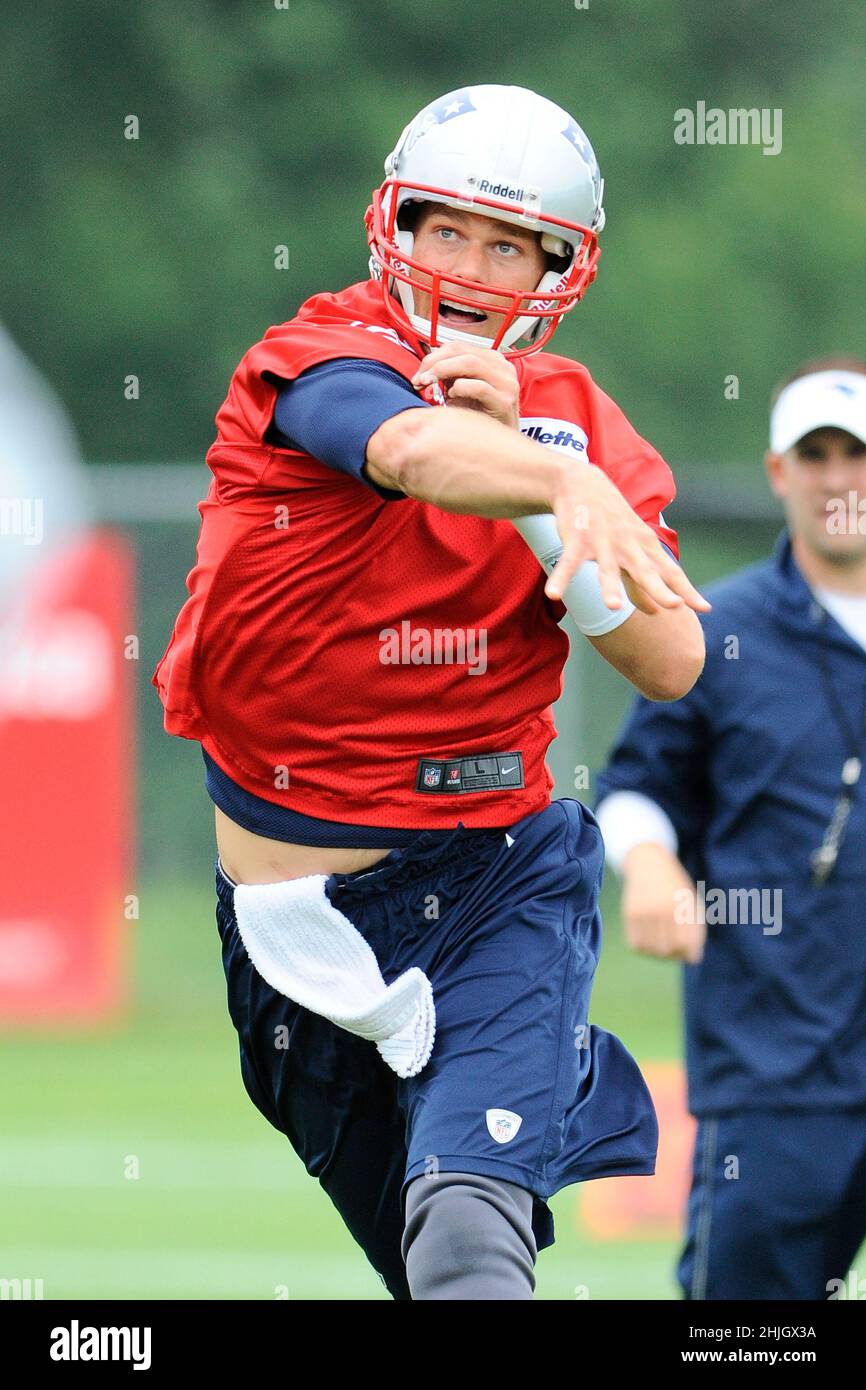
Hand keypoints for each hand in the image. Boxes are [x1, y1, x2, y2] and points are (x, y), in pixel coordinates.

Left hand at [411, 342, 519, 429]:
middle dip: (434, 363)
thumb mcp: (463, 391)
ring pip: (470, 363)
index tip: (419, 373)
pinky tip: (452, 398)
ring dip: (443, 371)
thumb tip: (425, 369)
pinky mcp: (505, 402)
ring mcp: (506, 383)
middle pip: (461, 351)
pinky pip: (479, 387)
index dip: (434, 356)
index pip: (458, 346)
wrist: (500, 447)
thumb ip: (450, 375)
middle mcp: (502, 367)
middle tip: (420, 380)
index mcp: (492, 360)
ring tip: (430, 386)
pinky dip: (460, 389)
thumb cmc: (481, 419)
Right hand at [545, 462, 710, 615]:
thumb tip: (658, 611)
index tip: (705, 608)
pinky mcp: (577, 541)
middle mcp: (628, 547)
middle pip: (645, 572)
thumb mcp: (633, 548)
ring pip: (607, 570)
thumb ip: (645, 580)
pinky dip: (561, 578)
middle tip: (674, 606)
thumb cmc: (613, 522)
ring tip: (612, 608)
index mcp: (645, 548)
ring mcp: (602, 544)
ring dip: (610, 588)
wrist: (582, 483)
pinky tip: (554, 594)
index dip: (687, 591)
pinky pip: (568, 563)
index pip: (670, 573)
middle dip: (659, 589)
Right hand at [621, 843, 704, 962]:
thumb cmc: (675, 886)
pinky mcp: (629, 914)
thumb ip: (696, 929)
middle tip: (674, 949)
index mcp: (681, 906)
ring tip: (662, 944)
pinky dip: (643, 948)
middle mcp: (661, 910)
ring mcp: (643, 912)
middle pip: (667, 950)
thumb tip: (693, 959)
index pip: (686, 944)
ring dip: (657, 953)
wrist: (648, 862)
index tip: (689, 952)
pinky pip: (635, 944)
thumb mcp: (691, 901)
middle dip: (673, 955)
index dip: (689, 954)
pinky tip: (649, 940)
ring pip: (650, 950)